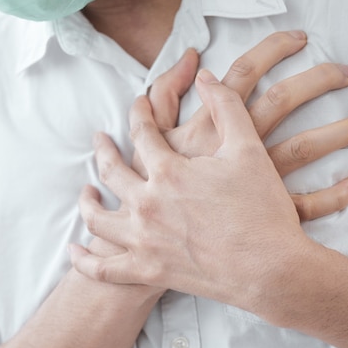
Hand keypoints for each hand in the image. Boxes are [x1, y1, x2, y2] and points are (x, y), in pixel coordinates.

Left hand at [71, 70, 326, 320]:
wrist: (271, 269)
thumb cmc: (262, 209)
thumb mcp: (249, 148)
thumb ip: (226, 106)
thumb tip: (205, 76)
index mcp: (169, 170)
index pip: (141, 132)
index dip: (137, 113)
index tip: (137, 104)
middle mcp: (147, 203)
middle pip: (111, 170)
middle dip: (103, 150)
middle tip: (99, 139)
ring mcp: (143, 240)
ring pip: (98, 218)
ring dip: (87, 202)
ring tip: (87, 191)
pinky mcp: (148, 271)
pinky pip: (104, 269)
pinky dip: (86, 260)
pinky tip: (76, 250)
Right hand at [144, 31, 347, 220]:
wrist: (155, 245)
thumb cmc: (153, 188)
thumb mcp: (150, 137)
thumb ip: (164, 92)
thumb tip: (190, 56)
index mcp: (211, 122)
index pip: (245, 71)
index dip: (274, 49)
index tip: (300, 37)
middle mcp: (236, 145)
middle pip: (284, 99)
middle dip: (319, 80)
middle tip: (347, 72)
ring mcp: (254, 181)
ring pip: (305, 147)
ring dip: (341, 133)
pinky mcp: (266, 215)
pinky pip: (308, 204)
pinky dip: (335, 195)